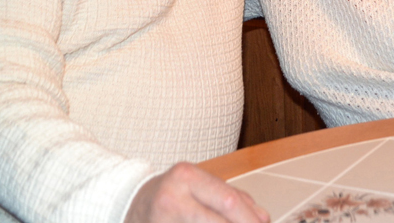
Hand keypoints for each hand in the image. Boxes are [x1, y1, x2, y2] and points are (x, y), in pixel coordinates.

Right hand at [126, 162, 269, 222]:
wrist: (131, 204)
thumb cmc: (170, 194)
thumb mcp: (198, 185)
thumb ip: (232, 197)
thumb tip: (262, 218)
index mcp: (186, 176)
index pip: (229, 201)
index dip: (250, 220)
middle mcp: (172, 196)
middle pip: (220, 221)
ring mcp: (163, 220)